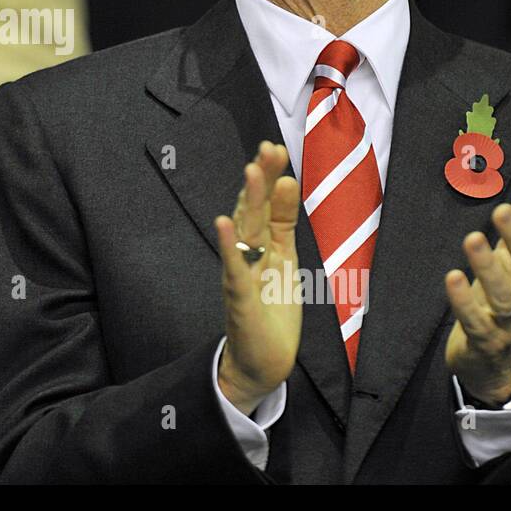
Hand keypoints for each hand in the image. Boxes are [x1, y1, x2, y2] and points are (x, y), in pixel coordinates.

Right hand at [215, 141, 302, 413]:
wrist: (262, 361)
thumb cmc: (272, 310)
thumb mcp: (286, 260)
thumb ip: (284, 223)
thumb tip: (288, 182)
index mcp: (264, 245)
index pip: (267, 204)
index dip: (271, 177)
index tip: (276, 148)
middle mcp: (248, 253)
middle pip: (254, 210)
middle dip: (260, 180)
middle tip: (267, 149)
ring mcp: (241, 273)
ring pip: (244, 232)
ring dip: (246, 201)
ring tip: (251, 171)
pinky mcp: (238, 298)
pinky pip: (232, 268)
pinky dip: (226, 246)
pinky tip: (222, 224)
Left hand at [444, 181, 510, 402]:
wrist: (492, 362)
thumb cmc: (502, 299)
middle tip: (501, 210)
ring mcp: (508, 324)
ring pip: (505, 296)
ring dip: (489, 266)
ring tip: (472, 238)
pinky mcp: (483, 340)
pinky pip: (474, 320)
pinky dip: (463, 299)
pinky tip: (452, 277)